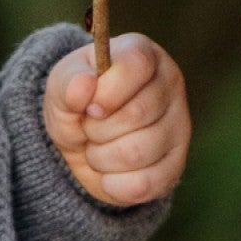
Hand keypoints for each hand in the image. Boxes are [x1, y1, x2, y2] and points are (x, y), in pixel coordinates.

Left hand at [43, 32, 190, 205]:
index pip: (136, 65)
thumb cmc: (77, 103)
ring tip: (97, 146)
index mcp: (144, 56)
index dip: (106, 91)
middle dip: (96, 129)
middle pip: (135, 115)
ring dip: (101, 157)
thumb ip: (69, 81)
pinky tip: (108, 171)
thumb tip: (85, 86)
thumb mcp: (61, 85)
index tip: (89, 106)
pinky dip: (112, 184)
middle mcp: (170, 86)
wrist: (81, 142)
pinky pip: (143, 185)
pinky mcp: (175, 166)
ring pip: (137, 153)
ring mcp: (179, 127)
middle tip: (90, 127)